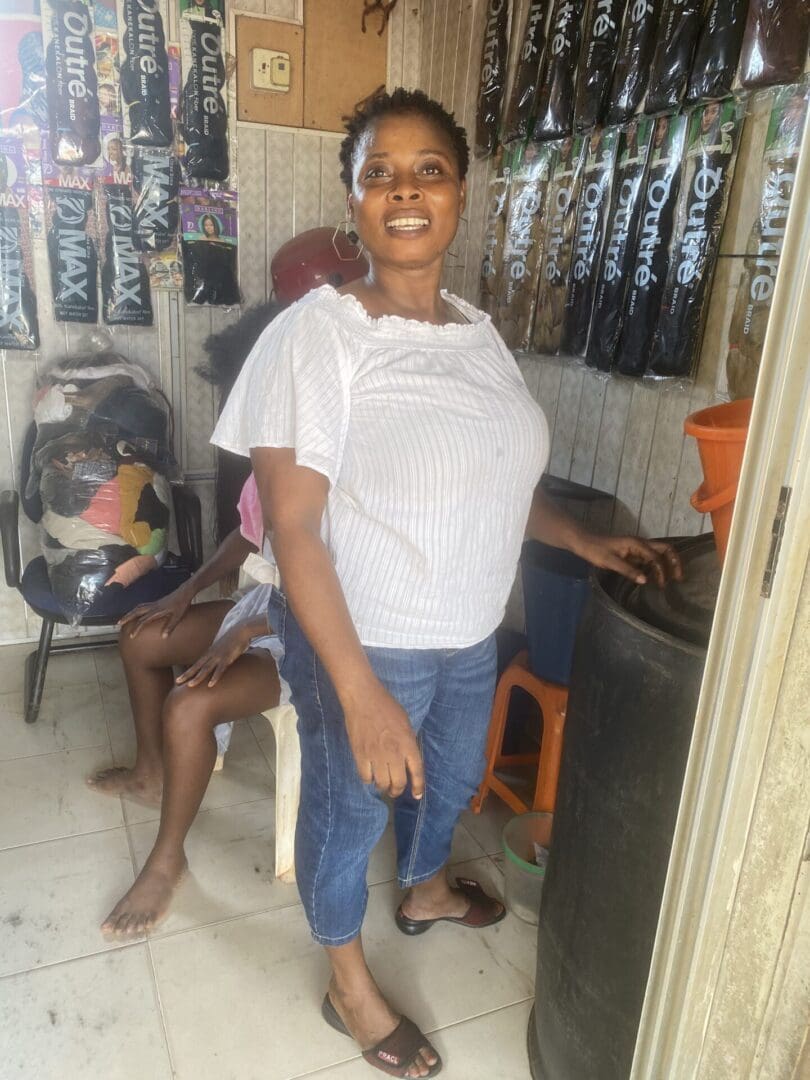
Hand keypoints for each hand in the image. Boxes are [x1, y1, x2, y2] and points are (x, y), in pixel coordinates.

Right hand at [117, 583, 194, 637]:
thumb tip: (163, 637)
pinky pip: (143, 605)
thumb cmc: (182, 604)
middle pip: (137, 611)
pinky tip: (136, 612)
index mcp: (157, 611)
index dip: (137, 628)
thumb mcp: (178, 617)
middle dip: (127, 617)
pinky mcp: (157, 602)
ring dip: (130, 612)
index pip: (144, 620)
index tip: (131, 636)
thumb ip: (170, 627)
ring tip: (124, 618)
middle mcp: (154, 606)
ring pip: (139, 607)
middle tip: (118, 623)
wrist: (185, 592)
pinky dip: (136, 609)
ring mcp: (154, 603)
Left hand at [175, 624, 252, 687]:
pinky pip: (220, 669)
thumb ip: (219, 654)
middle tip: (177, 682)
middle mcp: (211, 655)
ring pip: (206, 669)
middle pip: (197, 666)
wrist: (241, 630)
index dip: (187, 672)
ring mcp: (218, 656)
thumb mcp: (223, 647)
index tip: (179, 679)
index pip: (196, 664)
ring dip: (197, 677)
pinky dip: (215, 677)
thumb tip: (218, 661)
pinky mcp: (227, 658)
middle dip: (186, 675)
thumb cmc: (234, 639)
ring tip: (189, 685)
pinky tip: (210, 684)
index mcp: (209, 653)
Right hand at [342, 680, 424, 799]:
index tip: (416, 795)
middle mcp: (393, 752)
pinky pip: (365, 777)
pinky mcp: (360, 754)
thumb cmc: (386, 706)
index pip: (416, 771)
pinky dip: (368, 779)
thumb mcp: (406, 722)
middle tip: (395, 790)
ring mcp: (376, 755)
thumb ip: (408, 741)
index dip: (418, 786)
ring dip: (383, 787)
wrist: (363, 698)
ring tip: (382, 784)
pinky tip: (369, 775)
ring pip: (382, 783)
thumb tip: (407, 757)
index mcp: (408, 743)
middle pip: (398, 782)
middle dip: (397, 790)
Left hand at [580, 535, 682, 587]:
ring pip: (659, 553)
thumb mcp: (610, 562)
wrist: (586, 543)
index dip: (662, 571)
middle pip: (665, 549)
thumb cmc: (596, 551)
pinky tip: (656, 577)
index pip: (656, 557)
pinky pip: (650, 558)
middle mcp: (640, 543)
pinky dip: (657, 566)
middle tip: (679, 578)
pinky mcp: (634, 553)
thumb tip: (645, 580)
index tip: (662, 585)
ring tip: (671, 579)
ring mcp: (638, 547)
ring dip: (667, 564)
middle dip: (674, 562)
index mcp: (636, 544)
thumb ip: (628, 570)